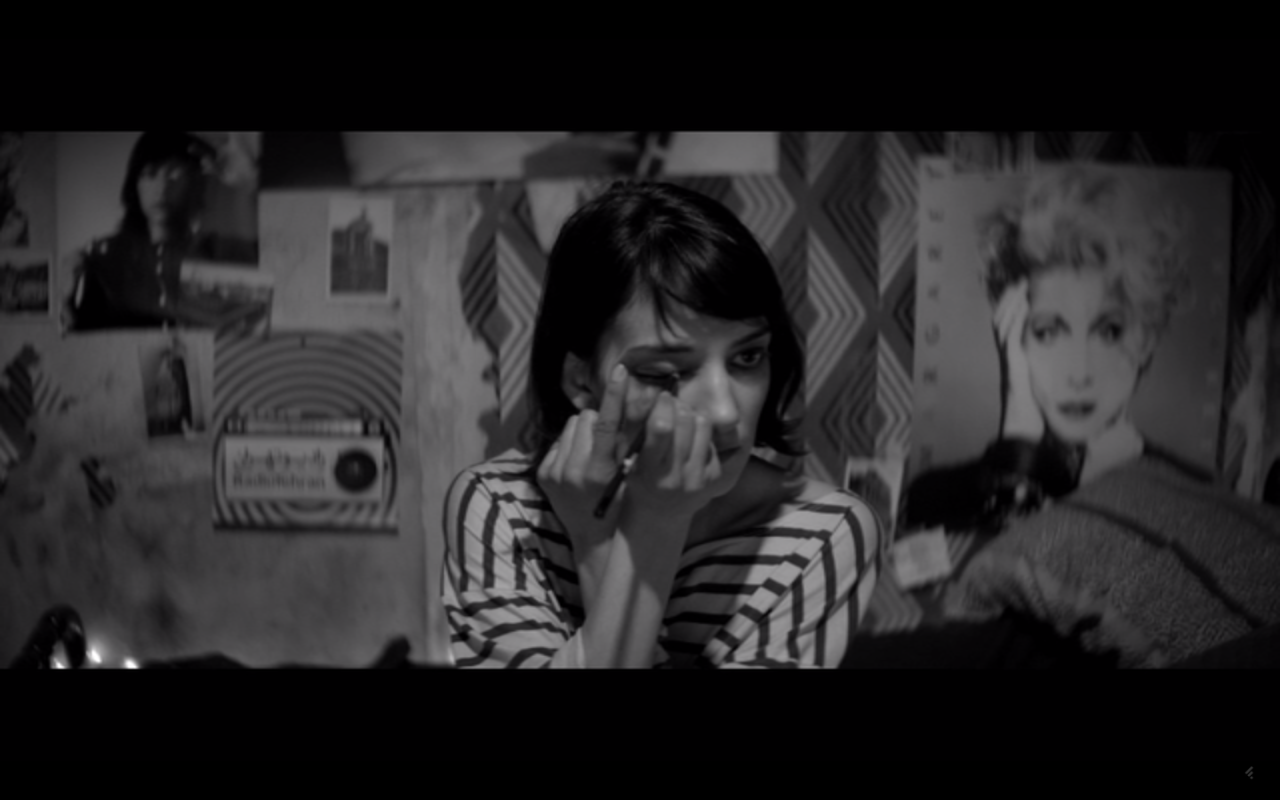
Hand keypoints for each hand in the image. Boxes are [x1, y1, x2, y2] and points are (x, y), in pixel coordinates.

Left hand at [537, 362, 633, 554]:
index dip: (615, 394)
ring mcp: (554, 473)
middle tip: (609, 440)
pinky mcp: (543, 474)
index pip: (605, 423)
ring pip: (572, 426)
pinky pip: (559, 441)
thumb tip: (645, 403)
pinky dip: (572, 445)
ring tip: (594, 452)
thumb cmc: (622, 504)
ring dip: (585, 431)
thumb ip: (635, 440)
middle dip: (599, 421)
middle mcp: (572, 472)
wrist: (595, 537)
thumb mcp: (633, 474)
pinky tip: (581, 462)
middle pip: (587, 418)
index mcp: (598, 472)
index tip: (621, 370)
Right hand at [624, 390, 723, 524]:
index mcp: (651, 470)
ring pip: (702, 425)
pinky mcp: (714, 476)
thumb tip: (645, 391)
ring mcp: (699, 477)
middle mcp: (677, 476)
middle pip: (685, 421)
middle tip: (670, 405)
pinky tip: (690, 438)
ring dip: (691, 415)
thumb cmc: (638, 478)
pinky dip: (701, 431)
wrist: (660, 512)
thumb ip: (633, 425)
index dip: (663, 405)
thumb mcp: (626, 456)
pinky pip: (712, 438)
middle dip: (677, 405)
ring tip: (680, 419)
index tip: (661, 396)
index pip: (662, 427)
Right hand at [993, 280, 1043, 440]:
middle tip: (1026, 277)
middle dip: (1012, 295)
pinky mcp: (1014, 365)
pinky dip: (1015, 319)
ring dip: (1013, 302)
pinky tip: (1024, 305)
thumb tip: (1083, 352)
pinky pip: (1010, 337)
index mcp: (1017, 356)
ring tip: (1024, 284)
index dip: (1014, 303)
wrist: (1028, 432)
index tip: (1028, 285)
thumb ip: (1058, 365)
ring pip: (1003, 322)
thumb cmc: (1043, 410)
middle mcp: (1010, 354)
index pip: (1009, 322)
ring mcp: (1010, 359)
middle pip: (1002, 317)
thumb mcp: (1051, 380)